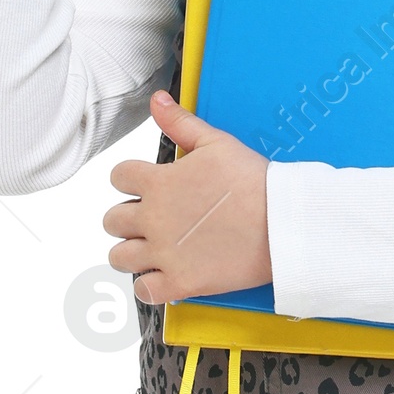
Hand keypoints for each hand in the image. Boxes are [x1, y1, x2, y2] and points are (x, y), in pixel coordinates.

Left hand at [104, 94, 272, 303]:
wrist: (282, 223)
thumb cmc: (254, 182)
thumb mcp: (217, 143)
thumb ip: (181, 123)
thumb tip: (157, 101)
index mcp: (158, 182)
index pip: (119, 177)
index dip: (129, 180)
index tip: (145, 187)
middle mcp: (153, 219)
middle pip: (112, 220)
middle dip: (125, 220)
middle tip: (149, 221)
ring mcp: (164, 253)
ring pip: (119, 258)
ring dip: (131, 254)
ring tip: (151, 251)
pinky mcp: (180, 282)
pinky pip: (145, 291)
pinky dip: (149, 287)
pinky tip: (163, 278)